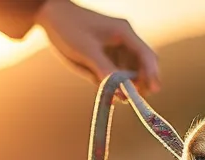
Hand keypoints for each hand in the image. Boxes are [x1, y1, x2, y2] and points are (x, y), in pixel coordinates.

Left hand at [36, 0, 160, 96]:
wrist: (50, 14)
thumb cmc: (68, 28)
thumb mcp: (86, 52)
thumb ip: (105, 72)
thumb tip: (122, 94)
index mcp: (124, 32)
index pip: (146, 55)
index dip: (152, 73)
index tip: (154, 91)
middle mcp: (124, 38)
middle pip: (142, 64)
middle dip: (139, 82)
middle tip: (130, 99)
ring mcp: (116, 45)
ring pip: (129, 70)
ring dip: (124, 83)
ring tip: (114, 96)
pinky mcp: (107, 52)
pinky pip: (116, 70)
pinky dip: (113, 80)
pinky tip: (103, 86)